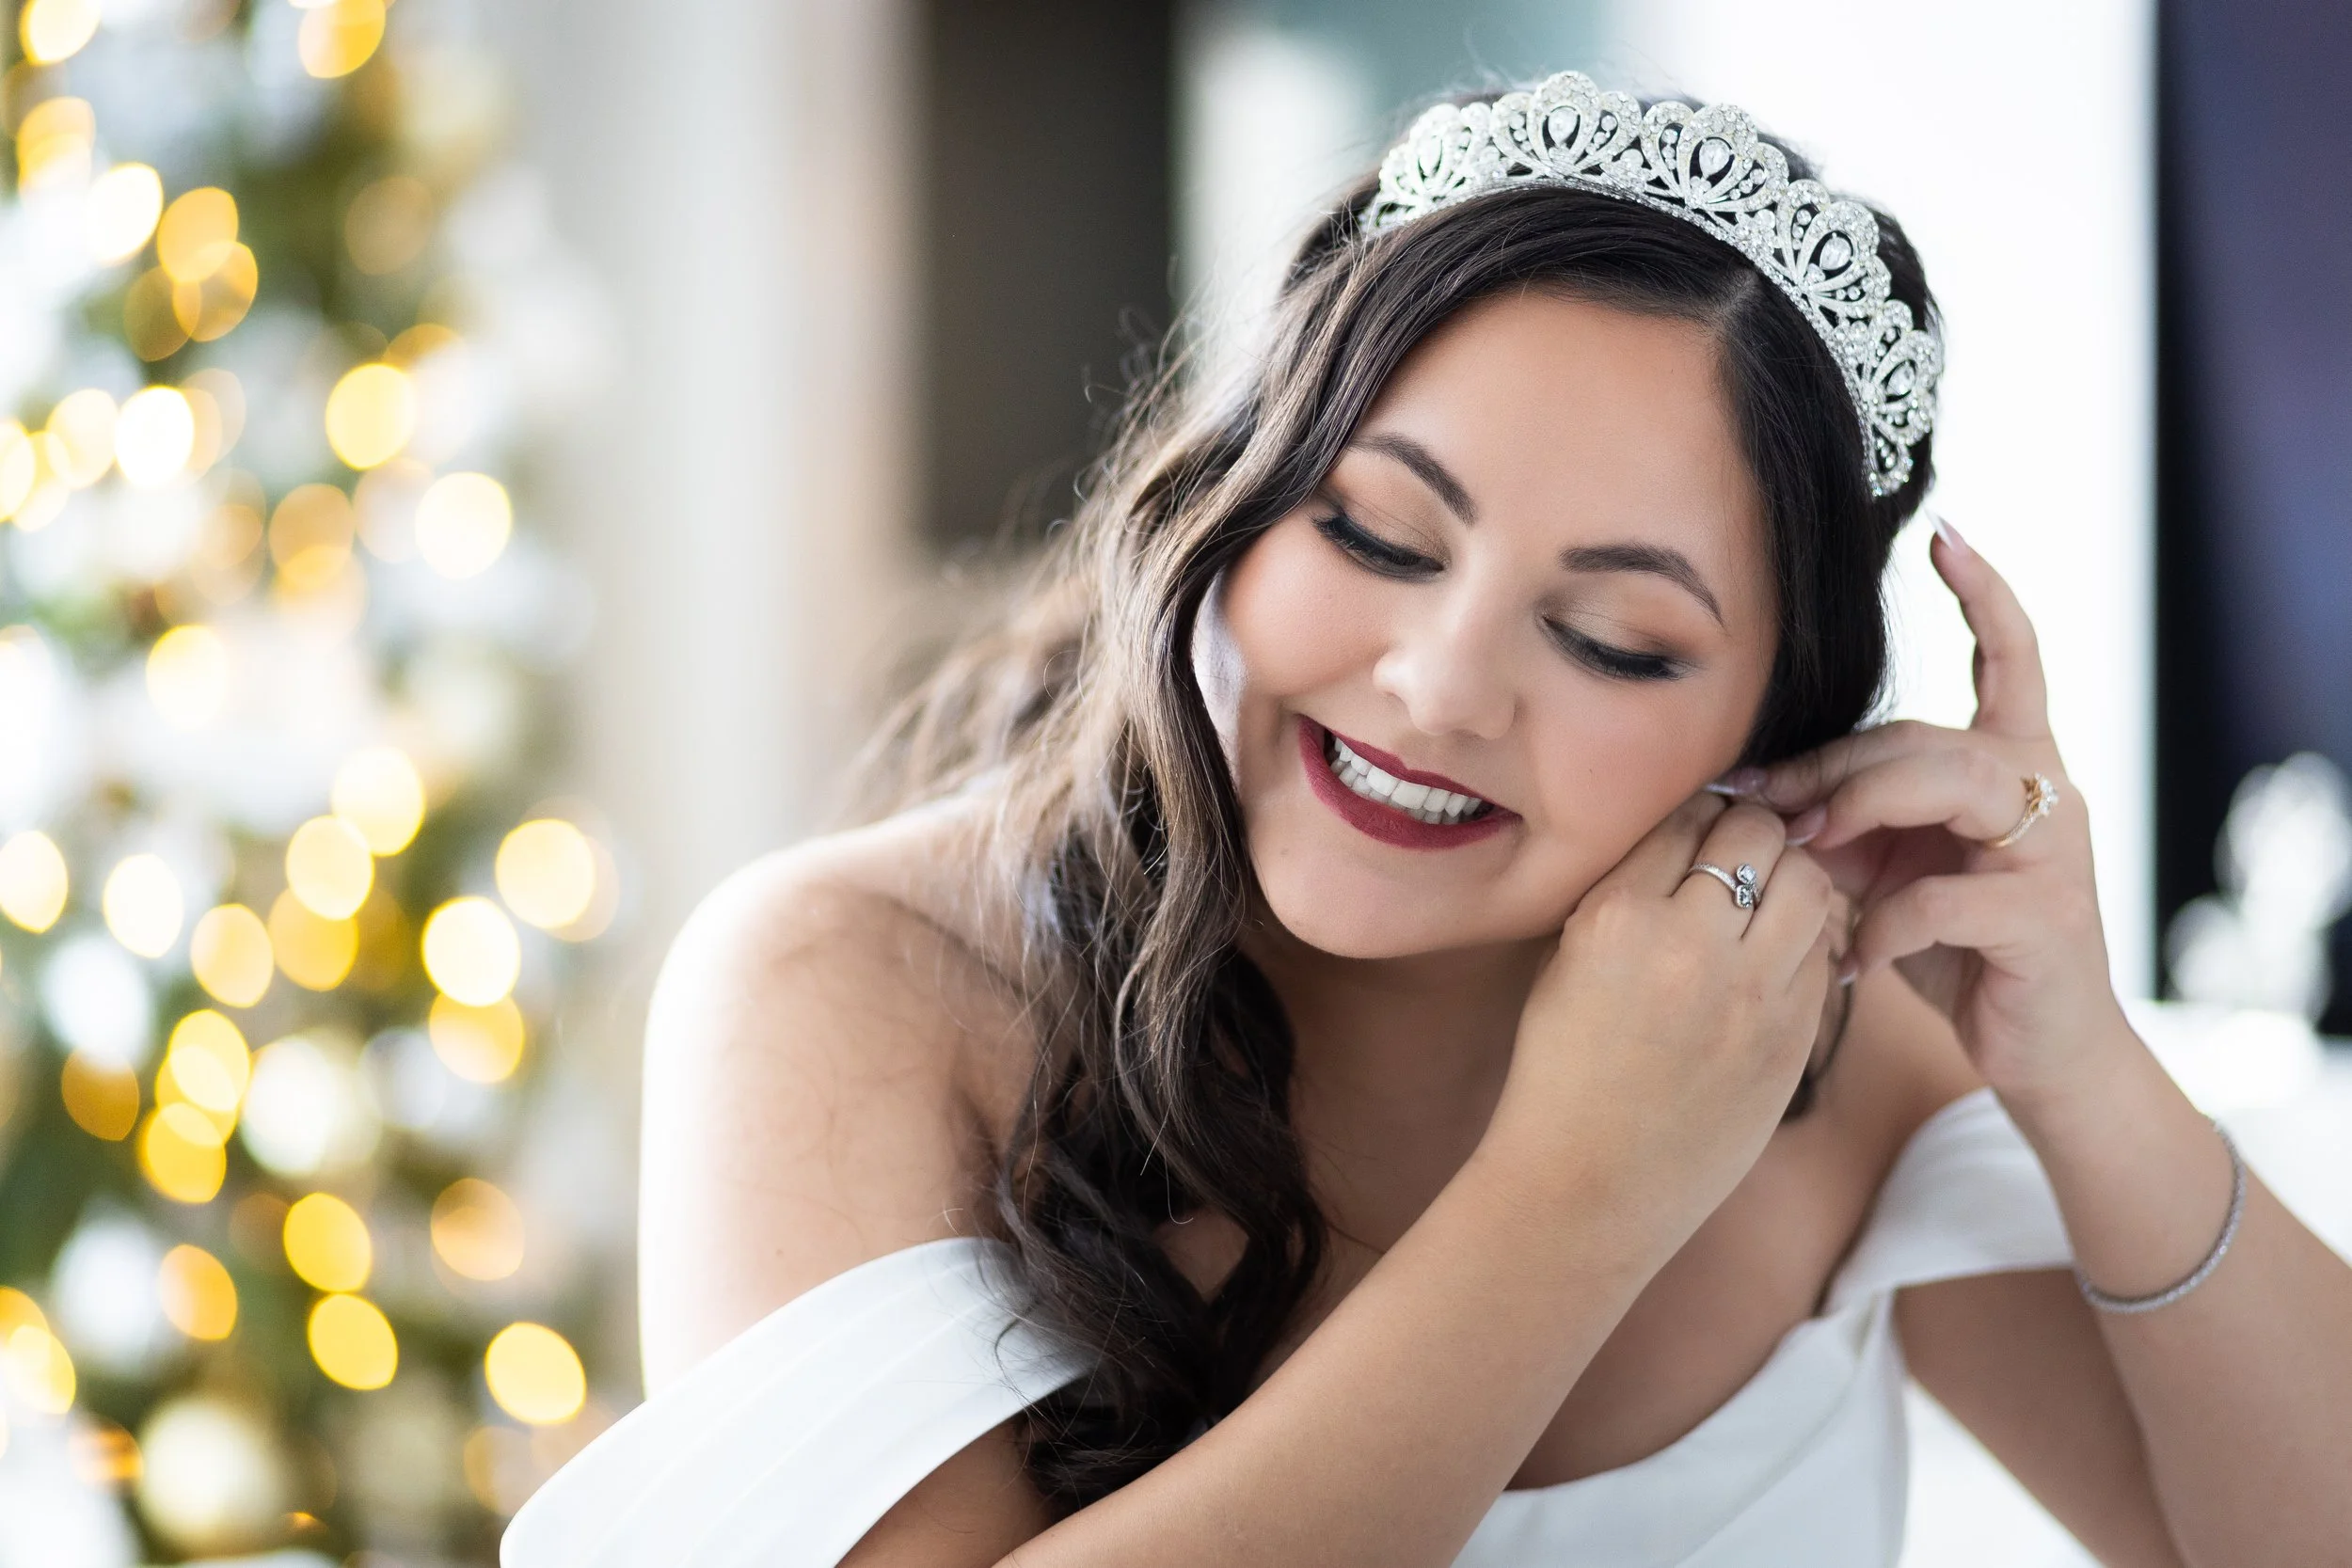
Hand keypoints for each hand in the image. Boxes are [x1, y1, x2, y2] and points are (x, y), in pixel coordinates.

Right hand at [1490, 791, 1838, 1258]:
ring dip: (1791, 876)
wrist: (1590, 1183)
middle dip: (1750, 832)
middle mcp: (1691, 945)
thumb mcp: (1569, 961)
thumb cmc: (1563, 1071)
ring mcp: (1752, 993)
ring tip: (1766, 897)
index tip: (1695, 829)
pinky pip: (1822, 950)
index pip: (1686, 817)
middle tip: (1738, 852)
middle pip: (1758, 833)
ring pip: (1810, 882)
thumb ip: (1627, 894)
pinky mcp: (1794, 1037)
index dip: (1696, 813)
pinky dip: (1804, 938)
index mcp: (1617, 916)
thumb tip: (1686, 838)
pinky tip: (1774, 955)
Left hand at [1740, 520, 2125, 1103]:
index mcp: (2013, 765)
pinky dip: (1880, 926)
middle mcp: (2045, 790)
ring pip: (1948, 786)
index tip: (1947, 533)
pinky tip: (1851, 960)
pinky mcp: (2046, 919)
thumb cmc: (1954, 952)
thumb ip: (1845, 821)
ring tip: (1805, 851)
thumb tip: (1751, 791)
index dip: (1984, 595)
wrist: (2038, 1053)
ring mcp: (2054, 851)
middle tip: (1762, 802)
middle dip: (1832, 766)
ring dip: (1858, 812)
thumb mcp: (1887, 872)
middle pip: (1926, 736)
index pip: (2011, 658)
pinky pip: (1942, 896)